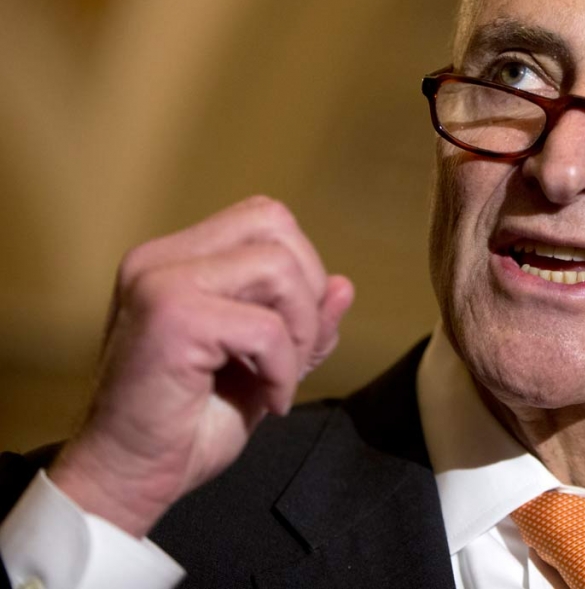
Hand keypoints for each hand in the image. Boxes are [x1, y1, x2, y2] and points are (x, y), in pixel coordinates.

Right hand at [47, 196, 353, 536]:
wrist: (125, 480)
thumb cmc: (185, 427)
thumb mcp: (261, 364)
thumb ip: (301, 322)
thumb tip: (345, 286)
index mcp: (175, 259)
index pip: (265, 218)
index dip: (302, 270)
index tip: (293, 333)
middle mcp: (160, 259)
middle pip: (275, 223)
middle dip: (307, 291)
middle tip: (294, 352)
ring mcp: (161, 283)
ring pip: (277, 266)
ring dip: (300, 329)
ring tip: (280, 378)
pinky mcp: (172, 318)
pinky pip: (267, 327)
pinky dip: (284, 369)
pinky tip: (269, 401)